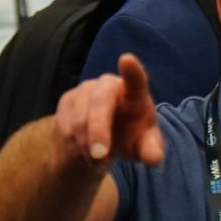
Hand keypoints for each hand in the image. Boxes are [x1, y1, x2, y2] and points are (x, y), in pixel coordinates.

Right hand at [54, 53, 164, 167]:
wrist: (102, 143)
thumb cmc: (130, 138)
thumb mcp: (143, 148)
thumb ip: (150, 151)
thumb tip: (154, 159)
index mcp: (135, 93)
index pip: (136, 79)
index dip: (132, 71)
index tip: (126, 59)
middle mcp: (108, 85)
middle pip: (100, 101)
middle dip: (98, 130)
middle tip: (99, 156)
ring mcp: (85, 90)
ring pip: (80, 119)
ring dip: (87, 147)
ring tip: (98, 161)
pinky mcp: (67, 100)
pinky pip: (65, 127)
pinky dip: (75, 147)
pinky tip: (85, 153)